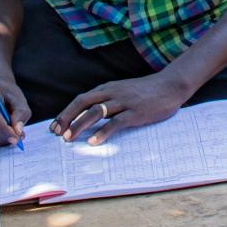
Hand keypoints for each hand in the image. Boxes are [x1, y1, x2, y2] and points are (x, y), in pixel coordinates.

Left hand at [53, 69, 191, 144]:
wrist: (170, 85)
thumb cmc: (146, 91)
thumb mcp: (123, 91)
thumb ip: (108, 101)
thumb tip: (89, 118)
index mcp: (108, 88)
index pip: (81, 99)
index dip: (66, 113)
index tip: (55, 127)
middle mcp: (113, 93)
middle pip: (83, 103)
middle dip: (68, 118)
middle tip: (57, 134)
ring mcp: (124, 102)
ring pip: (96, 112)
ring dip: (80, 125)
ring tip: (69, 138)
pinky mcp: (135, 112)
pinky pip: (116, 122)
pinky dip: (103, 132)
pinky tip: (94, 142)